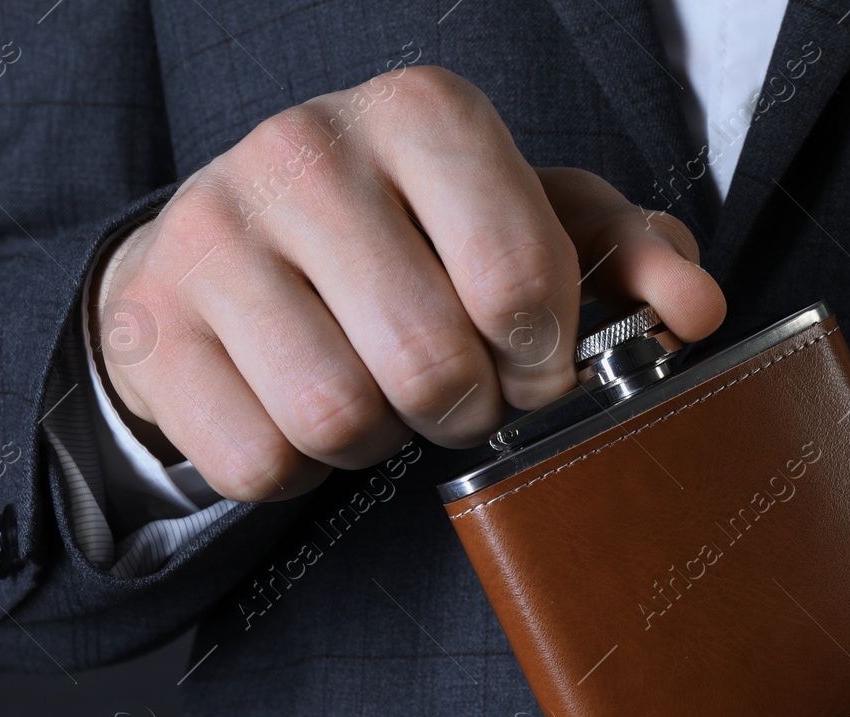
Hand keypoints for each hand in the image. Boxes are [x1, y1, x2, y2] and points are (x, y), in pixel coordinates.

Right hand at [90, 64, 724, 498]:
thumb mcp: (534, 223)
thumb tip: (698, 310)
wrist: (238, 243)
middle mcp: (308, 150)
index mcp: (424, 114)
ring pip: (339, 419)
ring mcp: (214, 233)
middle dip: (466, 410)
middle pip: (432, 366)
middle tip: (457, 391)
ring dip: (379, 439)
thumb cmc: (415, 236)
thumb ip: (631, 258)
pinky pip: (258, 463)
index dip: (544, 357)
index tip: (533, 361)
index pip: (520, 282)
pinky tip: (300, 407)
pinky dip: (299, 467)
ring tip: (377, 393)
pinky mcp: (151, 323)